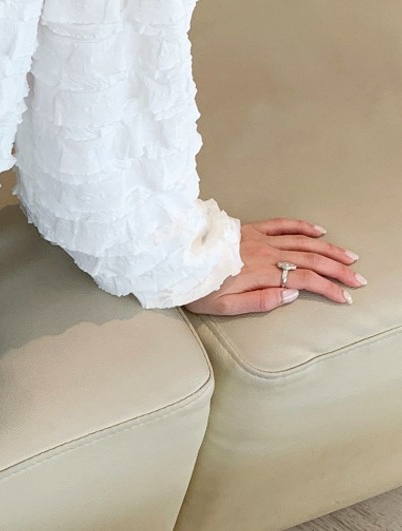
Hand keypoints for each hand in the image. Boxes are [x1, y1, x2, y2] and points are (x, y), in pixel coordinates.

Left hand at [184, 218, 365, 315]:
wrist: (173, 258)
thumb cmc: (195, 287)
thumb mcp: (223, 306)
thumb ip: (259, 301)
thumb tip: (292, 293)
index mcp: (261, 273)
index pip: (305, 280)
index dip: (328, 288)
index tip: (345, 297)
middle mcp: (265, 253)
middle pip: (310, 259)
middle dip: (337, 270)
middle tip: (358, 279)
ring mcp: (258, 238)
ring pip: (302, 242)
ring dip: (328, 249)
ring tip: (348, 257)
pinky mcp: (250, 229)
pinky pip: (282, 224)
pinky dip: (302, 227)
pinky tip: (319, 231)